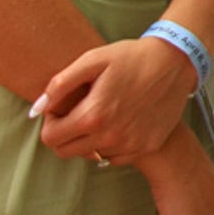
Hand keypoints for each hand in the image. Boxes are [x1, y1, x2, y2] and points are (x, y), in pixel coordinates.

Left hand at [34, 37, 197, 163]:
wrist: (176, 61)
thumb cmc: (131, 57)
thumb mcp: (93, 59)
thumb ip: (60, 85)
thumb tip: (37, 109)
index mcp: (93, 115)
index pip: (50, 138)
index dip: (51, 122)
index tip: (62, 108)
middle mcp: (110, 136)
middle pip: (66, 151)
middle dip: (65, 133)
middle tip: (79, 111)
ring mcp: (130, 144)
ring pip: (91, 155)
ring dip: (89, 139)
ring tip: (103, 113)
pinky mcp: (146, 146)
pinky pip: (115, 157)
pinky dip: (112, 144)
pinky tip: (121, 121)